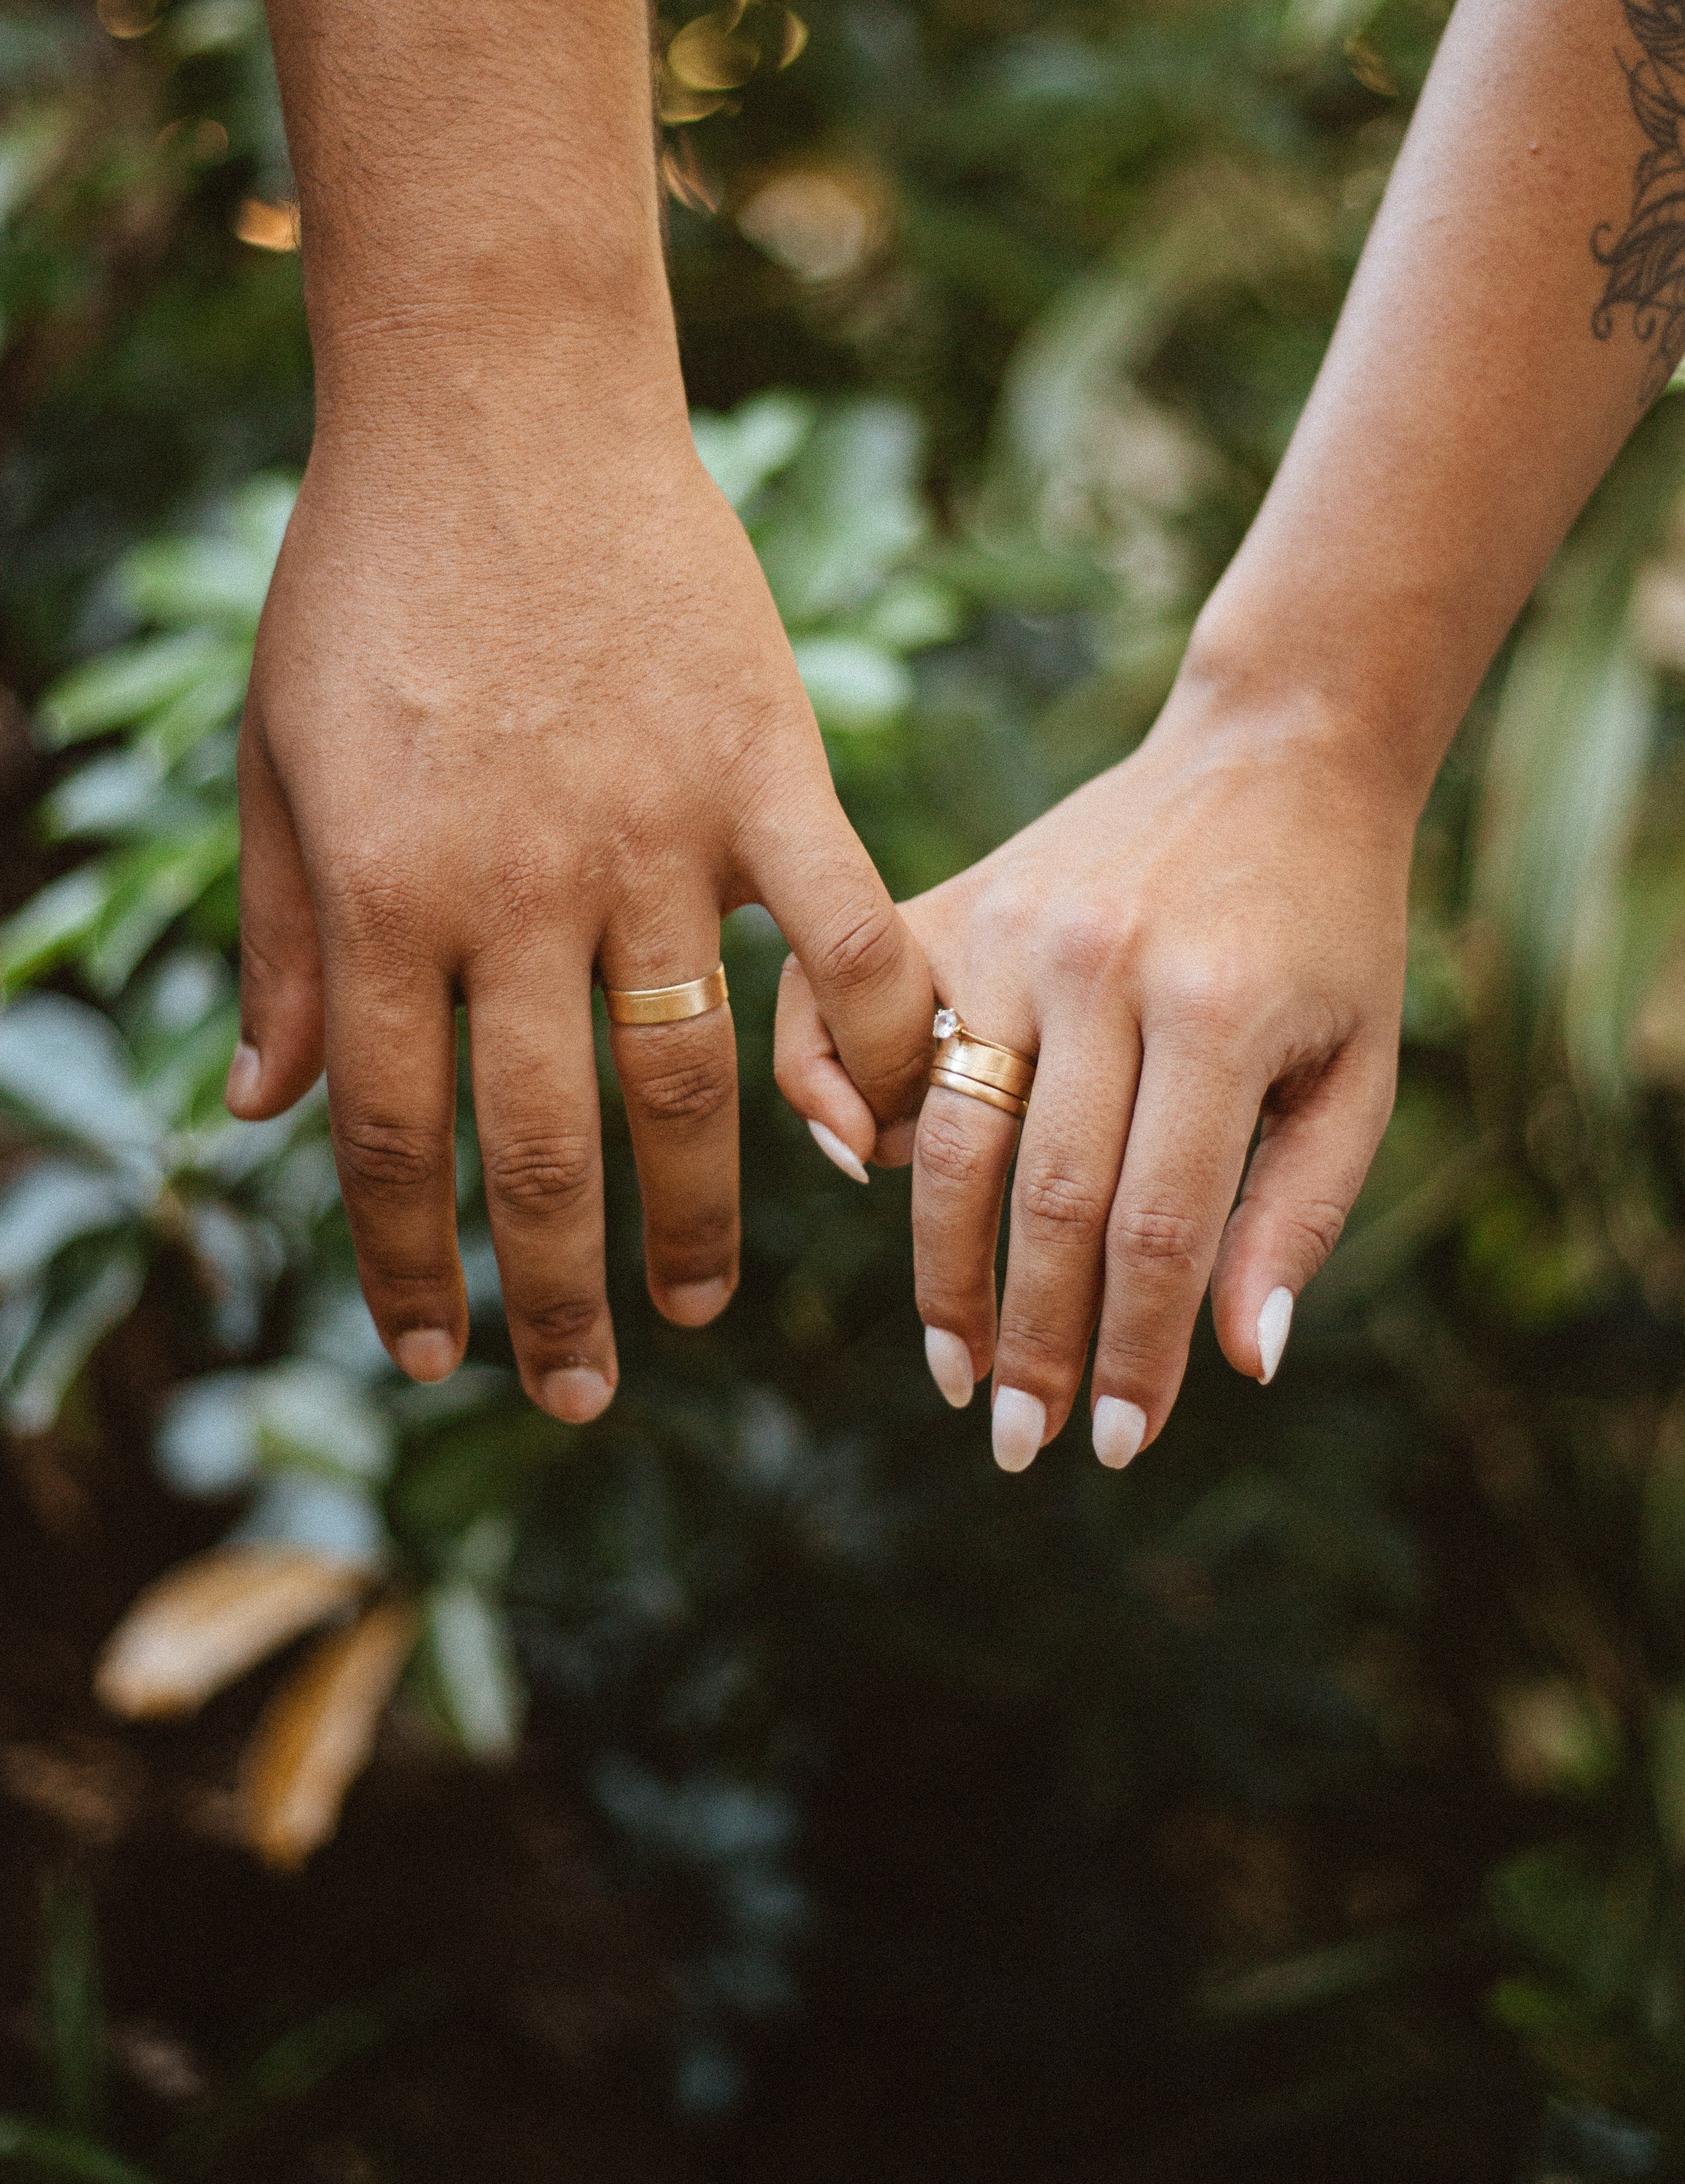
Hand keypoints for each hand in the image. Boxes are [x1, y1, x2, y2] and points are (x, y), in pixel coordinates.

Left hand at [225, 331, 932, 1417]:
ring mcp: (651, 834)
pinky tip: (866, 1134)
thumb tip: (257, 1112)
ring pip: (683, 1079)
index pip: (392, 1133)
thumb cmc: (367, 575)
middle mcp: (514, 888)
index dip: (408, 1265)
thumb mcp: (275, 761)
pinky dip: (867, 1046)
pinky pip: (841, 941)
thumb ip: (276, 946)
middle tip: (576, 1389)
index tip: (431, 1352)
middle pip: (537, 1144)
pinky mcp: (763, 774)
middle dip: (551, 1295)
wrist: (494, 400)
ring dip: (694, 1218)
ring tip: (695, 1307)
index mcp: (380, 892)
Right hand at [776, 685, 1410, 1468]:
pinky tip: (861, 1181)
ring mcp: (1009, 927)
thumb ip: (1299, 1212)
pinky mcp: (951, 903)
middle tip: (1018, 1444)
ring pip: (948, 1135)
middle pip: (1043, 1198)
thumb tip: (1243, 1362)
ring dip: (942, 1271)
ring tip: (956, 1369)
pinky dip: (837, 1103)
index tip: (1113, 1444)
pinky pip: (855, 1019)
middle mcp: (1099, 965)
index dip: (1131, 1351)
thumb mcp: (1359, 1068)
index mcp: (1219, 1009)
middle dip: (1030, 1341)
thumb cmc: (1330, 928)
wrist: (1272, 752)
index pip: (1157, 1224)